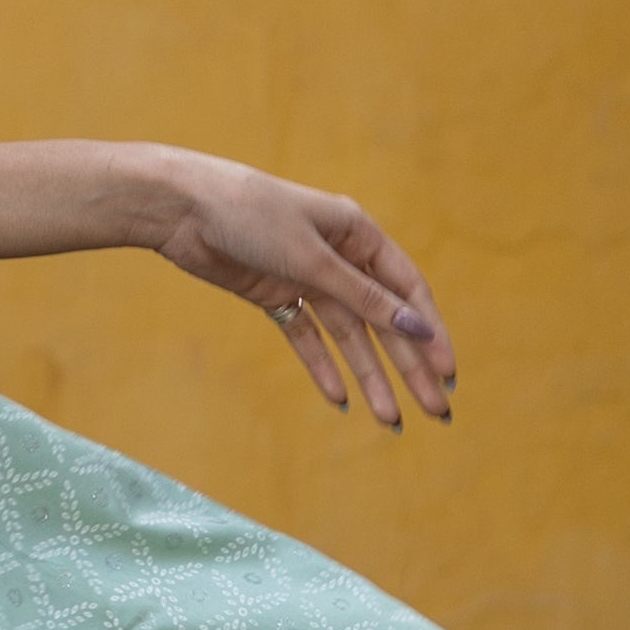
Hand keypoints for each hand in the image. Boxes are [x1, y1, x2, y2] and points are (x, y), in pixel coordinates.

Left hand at [143, 151, 457, 427]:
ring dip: (370, 376)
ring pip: (348, 335)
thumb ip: (363, 297)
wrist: (180, 209)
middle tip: (435, 412)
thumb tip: (417, 329)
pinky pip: (306, 336)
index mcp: (359, 234)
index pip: (408, 290)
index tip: (448, 374)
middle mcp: (339, 256)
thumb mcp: (312, 258)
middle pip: (383, 320)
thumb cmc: (250, 215)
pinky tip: (340, 400)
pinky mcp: (274, 294)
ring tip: (391, 420)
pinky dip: (321, 366)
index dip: (431, 333)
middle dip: (409, 367)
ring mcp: (306, 277)